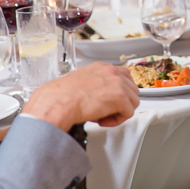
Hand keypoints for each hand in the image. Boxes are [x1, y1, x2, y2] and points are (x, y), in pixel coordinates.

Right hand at [23, 62, 139, 131]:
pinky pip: (128, 113)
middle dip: (121, 103)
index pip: (122, 77)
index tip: (110, 101)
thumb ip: (92, 86)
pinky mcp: (120, 97)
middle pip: (131, 89)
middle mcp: (111, 72)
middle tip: (105, 111)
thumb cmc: (60, 97)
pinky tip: (101, 120)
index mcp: (101, 68)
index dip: (119, 92)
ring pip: (133, 102)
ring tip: (102, 116)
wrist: (57, 102)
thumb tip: (97, 96)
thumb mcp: (78, 83)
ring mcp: (117, 83)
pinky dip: (116, 120)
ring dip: (119, 112)